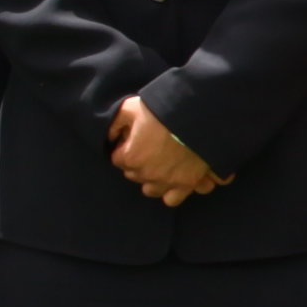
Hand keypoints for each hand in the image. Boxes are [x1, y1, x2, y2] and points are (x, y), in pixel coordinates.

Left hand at [105, 96, 219, 204]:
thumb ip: (114, 124)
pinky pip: (173, 198)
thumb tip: (110, 137)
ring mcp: (168, 181)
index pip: (117, 158)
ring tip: (160, 166)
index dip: (125, 147)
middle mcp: (147, 174)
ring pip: (151, 190)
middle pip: (134, 175)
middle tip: (149, 147)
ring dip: (153, 180)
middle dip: (138, 163)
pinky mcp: (187, 184)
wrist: (196, 115)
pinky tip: (176, 178)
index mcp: (131, 157)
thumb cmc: (162, 111)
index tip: (134, 138)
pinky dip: (174, 190)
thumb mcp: (131, 108)